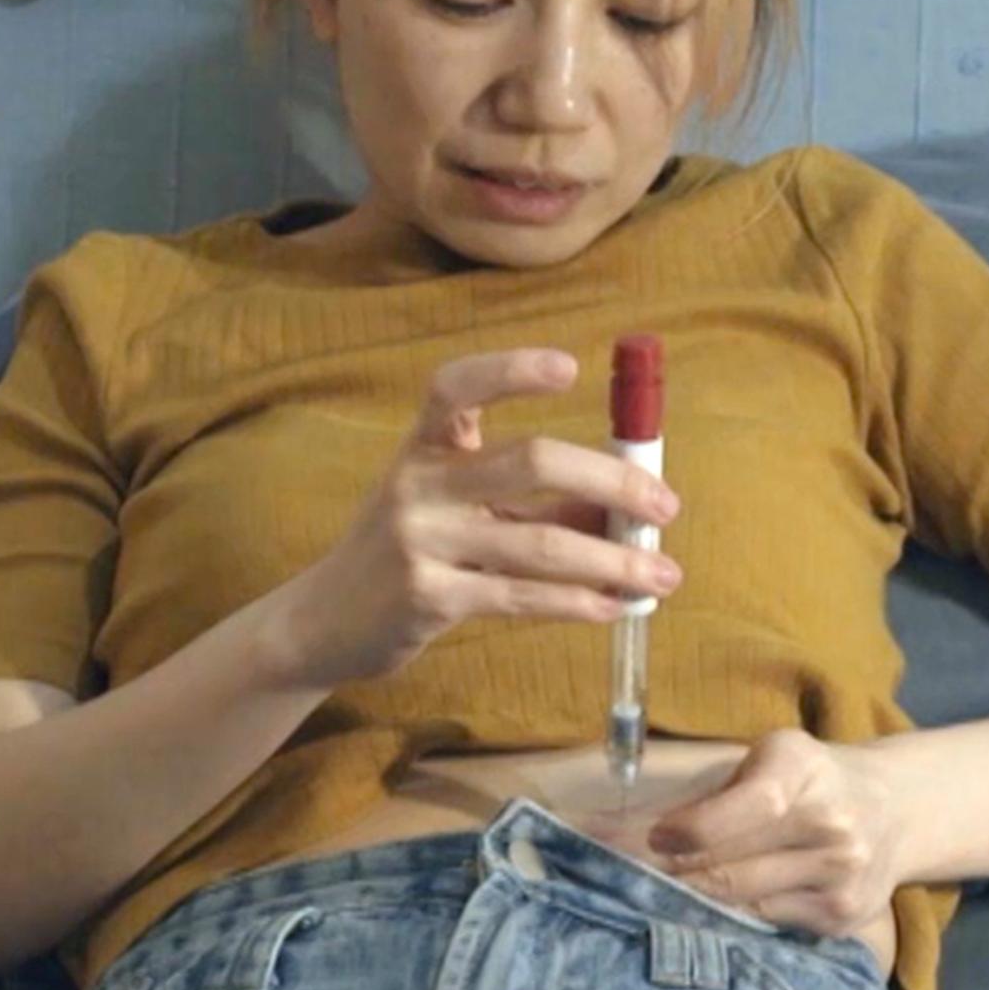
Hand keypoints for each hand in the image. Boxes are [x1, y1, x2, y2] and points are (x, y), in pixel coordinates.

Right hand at [266, 349, 679, 692]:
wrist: (323, 621)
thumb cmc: (409, 550)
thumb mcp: (456, 510)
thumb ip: (533, 500)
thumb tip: (624, 504)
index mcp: (424, 445)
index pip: (459, 386)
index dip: (512, 369)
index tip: (571, 368)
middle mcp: (417, 483)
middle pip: (531, 462)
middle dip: (612, 480)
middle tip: (665, 504)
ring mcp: (420, 541)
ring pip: (542, 542)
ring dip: (615, 559)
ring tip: (664, 573)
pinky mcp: (428, 598)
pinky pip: (523, 596)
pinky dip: (580, 601)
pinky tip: (615, 605)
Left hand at [649, 730, 908, 938]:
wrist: (894, 809)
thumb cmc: (810, 778)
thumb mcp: (770, 756)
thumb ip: (712, 789)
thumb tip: (626, 826)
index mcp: (803, 769)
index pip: (746, 807)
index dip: (688, 829)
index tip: (643, 838)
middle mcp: (831, 824)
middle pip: (729, 866)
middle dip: (661, 872)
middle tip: (606, 874)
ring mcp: (839, 877)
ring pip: (740, 902)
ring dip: (683, 901)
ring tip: (636, 896)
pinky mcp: (840, 917)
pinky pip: (764, 923)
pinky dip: (724, 918)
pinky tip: (693, 913)